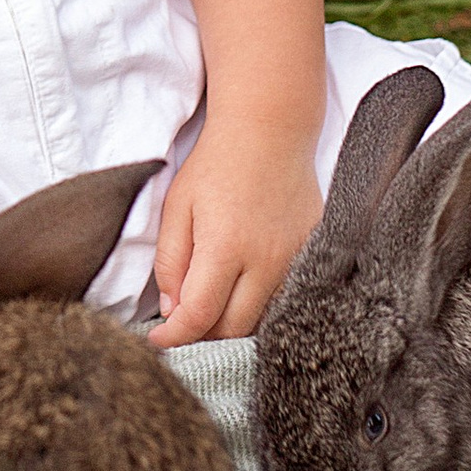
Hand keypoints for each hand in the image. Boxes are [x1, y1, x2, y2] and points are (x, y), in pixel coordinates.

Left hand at [148, 123, 322, 345]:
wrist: (269, 130)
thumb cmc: (216, 164)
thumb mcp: (178, 206)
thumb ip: (170, 261)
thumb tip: (172, 310)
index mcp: (226, 247)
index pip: (199, 316)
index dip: (175, 336)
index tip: (157, 340)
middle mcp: (266, 261)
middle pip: (234, 329)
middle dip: (203, 336)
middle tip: (181, 324)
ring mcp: (295, 260)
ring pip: (263, 318)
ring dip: (233, 322)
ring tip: (210, 307)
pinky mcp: (312, 253)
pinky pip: (285, 297)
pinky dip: (260, 304)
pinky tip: (241, 290)